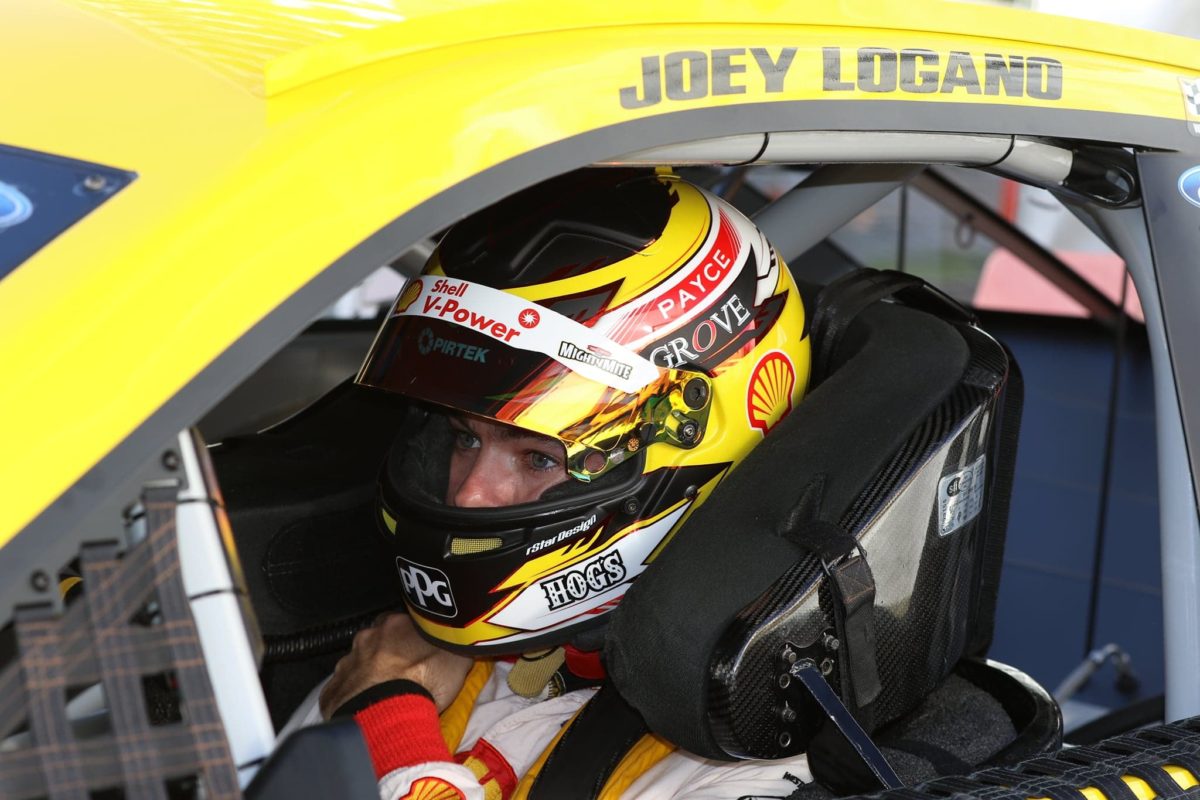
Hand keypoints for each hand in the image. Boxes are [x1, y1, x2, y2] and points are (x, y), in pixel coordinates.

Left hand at [319, 612, 472, 718]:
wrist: (388, 716)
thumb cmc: (424, 684)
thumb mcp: (458, 657)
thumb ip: (457, 643)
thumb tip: (464, 638)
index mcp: (394, 625)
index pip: (403, 622)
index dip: (413, 637)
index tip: (421, 651)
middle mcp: (366, 639)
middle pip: (378, 641)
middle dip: (388, 654)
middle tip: (405, 674)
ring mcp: (346, 664)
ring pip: (359, 666)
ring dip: (370, 676)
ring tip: (387, 697)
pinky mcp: (333, 691)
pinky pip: (344, 691)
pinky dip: (354, 698)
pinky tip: (368, 710)